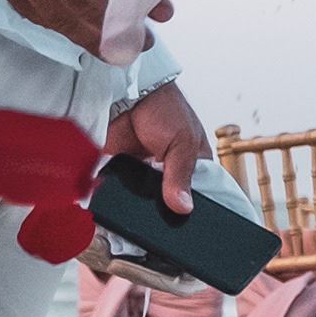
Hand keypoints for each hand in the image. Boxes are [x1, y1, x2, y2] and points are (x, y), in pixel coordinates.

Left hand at [104, 84, 208, 213]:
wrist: (129, 94)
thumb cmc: (165, 108)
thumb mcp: (183, 142)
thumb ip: (180, 176)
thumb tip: (184, 207)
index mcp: (193, 165)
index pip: (198, 195)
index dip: (193, 208)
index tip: (186, 222)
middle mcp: (169, 172)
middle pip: (168, 201)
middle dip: (163, 210)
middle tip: (159, 217)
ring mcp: (143, 173)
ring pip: (143, 200)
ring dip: (139, 204)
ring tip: (138, 208)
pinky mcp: (120, 172)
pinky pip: (119, 192)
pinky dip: (117, 196)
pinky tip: (118, 200)